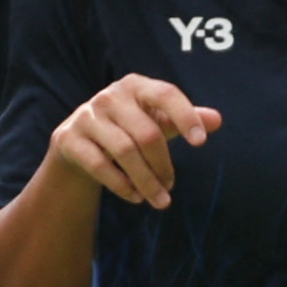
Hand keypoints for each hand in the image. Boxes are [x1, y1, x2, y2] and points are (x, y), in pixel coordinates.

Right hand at [47, 75, 217, 208]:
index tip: (201, 143)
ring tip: (160, 200)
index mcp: (136, 86)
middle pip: (146, 134)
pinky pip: (99, 166)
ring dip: (146, 181)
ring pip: (124, 152)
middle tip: (171, 188)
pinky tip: (136, 197)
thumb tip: (218, 119)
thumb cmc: (127, 128)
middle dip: (163, 166)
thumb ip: (186, 120)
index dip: (185, 116)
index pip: (166, 94)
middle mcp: (109, 96)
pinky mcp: (68, 138)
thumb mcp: (157, 121)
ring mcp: (86, 116)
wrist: (77, 143)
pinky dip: (122, 185)